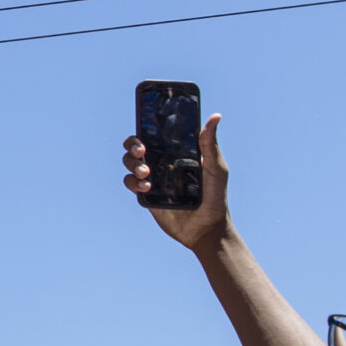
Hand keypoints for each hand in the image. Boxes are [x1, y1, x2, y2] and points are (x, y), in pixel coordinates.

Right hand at [121, 114, 230, 253]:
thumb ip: (210, 144)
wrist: (206, 228)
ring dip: (133, 164)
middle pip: (136, 146)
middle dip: (132, 145)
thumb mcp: (216, 168)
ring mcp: (152, 178)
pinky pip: (131, 183)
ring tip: (146, 173)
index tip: (146, 132)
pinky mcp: (145, 195)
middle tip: (142, 151)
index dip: (145, 130)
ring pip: (129, 163)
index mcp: (176, 152)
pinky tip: (147, 187)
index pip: (155, 135)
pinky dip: (133, 182)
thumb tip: (215, 116)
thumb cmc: (215, 196)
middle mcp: (161, 163)